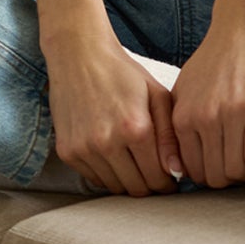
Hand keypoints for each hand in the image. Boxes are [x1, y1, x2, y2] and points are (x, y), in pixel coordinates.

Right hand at [44, 37, 184, 196]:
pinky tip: (113, 156)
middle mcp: (107, 143)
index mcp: (135, 128)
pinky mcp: (66, 152)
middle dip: (150, 184)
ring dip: (128, 180)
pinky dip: (106, 173)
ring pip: (115, 187)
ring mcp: (84, 149)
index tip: (170, 178)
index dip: (168, 182)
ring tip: (134, 162)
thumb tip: (177, 173)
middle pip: (137, 188)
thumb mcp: (156, 95)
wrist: (79, 55)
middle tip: (154, 172)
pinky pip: (93, 179)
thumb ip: (170, 136)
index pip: (158, 178)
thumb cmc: (122, 73)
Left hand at [170, 6, 244, 187]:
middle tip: (237, 172)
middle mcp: (203, 118)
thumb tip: (177, 164)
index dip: (206, 178)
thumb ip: (179, 123)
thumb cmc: (215, 57)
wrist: (243, 24)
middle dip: (227, 181)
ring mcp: (230, 114)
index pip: (191, 171)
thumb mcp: (185, 88)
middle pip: (214, 176)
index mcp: (182, 116)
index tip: (218, 171)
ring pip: (236, 171)